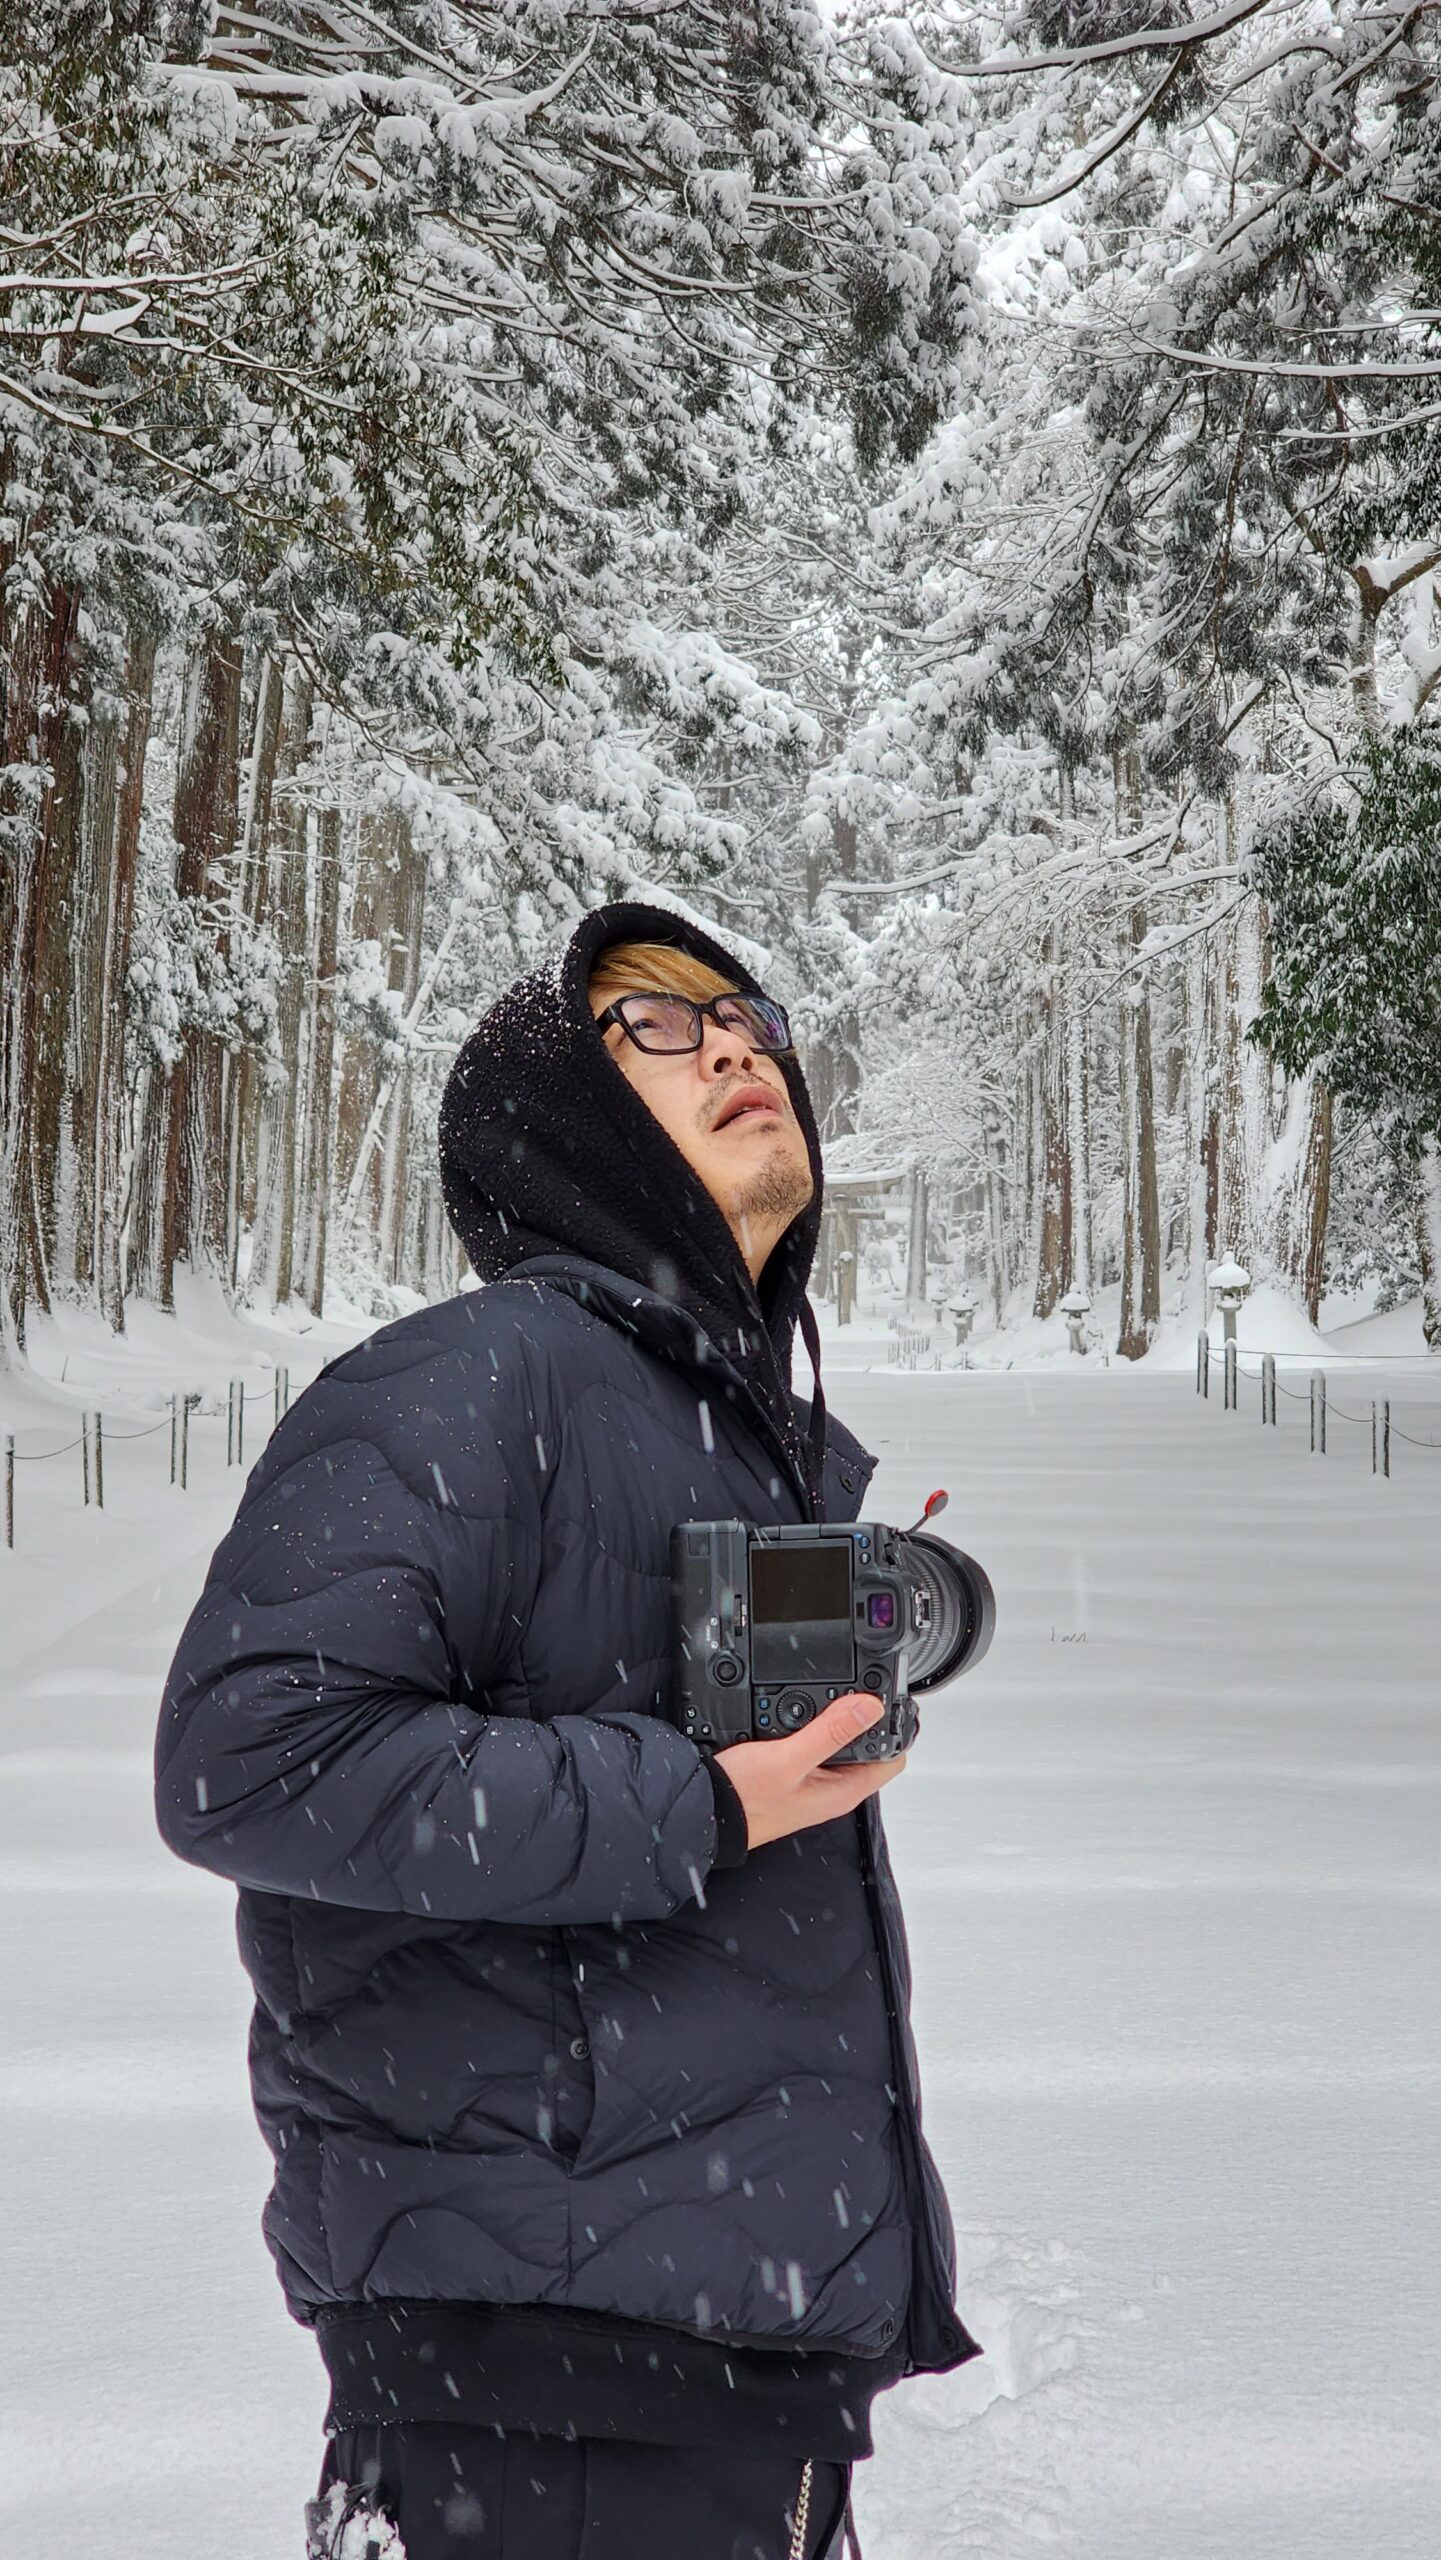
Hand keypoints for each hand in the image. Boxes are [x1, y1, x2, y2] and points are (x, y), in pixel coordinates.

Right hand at [714, 1692, 906, 1851]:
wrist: (706, 1811)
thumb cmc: (743, 1798)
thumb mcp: (788, 1757)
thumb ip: (830, 1732)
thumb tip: (869, 1707)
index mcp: (842, 1791)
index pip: (891, 1760)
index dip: (893, 1728)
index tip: (882, 1700)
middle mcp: (833, 1791)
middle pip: (869, 1749)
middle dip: (865, 1720)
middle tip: (852, 1692)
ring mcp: (814, 1784)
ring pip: (842, 1746)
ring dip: (838, 1722)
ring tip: (827, 1699)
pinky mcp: (796, 1777)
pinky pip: (817, 1748)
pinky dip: (814, 1728)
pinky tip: (800, 1714)